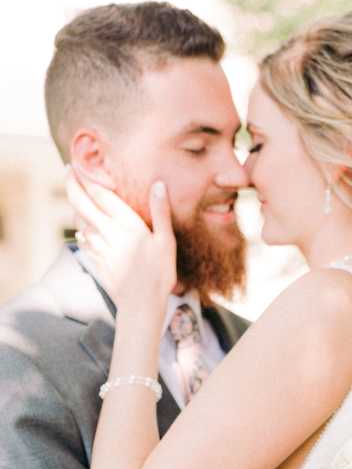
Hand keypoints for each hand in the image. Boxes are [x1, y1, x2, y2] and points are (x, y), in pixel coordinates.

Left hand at [66, 168, 175, 309]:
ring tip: (77, 195)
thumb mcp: (166, 242)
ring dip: (76, 205)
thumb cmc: (159, 274)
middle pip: (81, 202)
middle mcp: (106, 232)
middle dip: (72, 184)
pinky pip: (83, 239)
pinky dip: (81, 227)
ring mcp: (97, 247)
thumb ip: (161, 212)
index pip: (99, 193)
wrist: (140, 306)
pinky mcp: (94, 260)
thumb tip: (158, 184)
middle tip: (69, 171)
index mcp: (125, 224)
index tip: (78, 163)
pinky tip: (85, 226)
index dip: (86, 176)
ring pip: (79, 220)